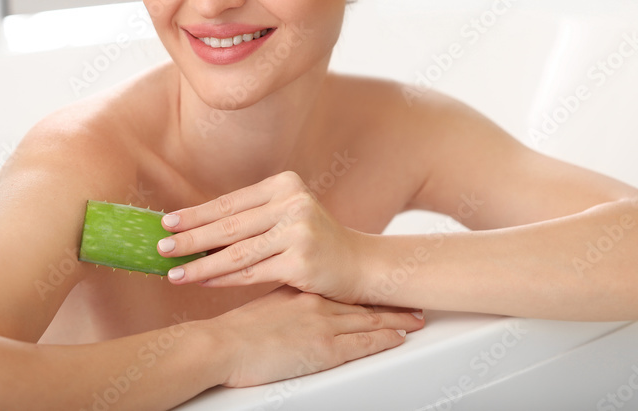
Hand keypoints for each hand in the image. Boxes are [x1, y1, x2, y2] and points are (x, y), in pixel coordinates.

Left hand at [158, 171, 367, 302]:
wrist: (359, 264)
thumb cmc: (315, 241)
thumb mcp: (288, 216)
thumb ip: (251, 219)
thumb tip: (196, 231)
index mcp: (285, 185)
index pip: (231, 202)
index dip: (196, 214)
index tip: (166, 222)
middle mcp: (292, 203)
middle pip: (229, 226)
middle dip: (190, 239)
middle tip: (160, 247)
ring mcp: (298, 232)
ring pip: (236, 252)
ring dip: (200, 264)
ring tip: (173, 272)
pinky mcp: (301, 261)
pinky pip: (252, 273)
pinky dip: (223, 279)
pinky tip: (202, 281)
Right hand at [210, 286, 424, 387]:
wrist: (221, 346)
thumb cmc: (232, 333)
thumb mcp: (260, 306)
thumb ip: (279, 301)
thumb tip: (287, 304)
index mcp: (301, 293)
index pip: (342, 291)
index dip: (365, 290)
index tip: (381, 287)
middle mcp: (316, 304)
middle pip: (361, 302)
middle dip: (389, 302)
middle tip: (411, 300)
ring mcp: (323, 325)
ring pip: (370, 320)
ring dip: (396, 319)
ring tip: (416, 318)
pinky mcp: (324, 349)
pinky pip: (364, 345)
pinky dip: (386, 340)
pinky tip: (400, 338)